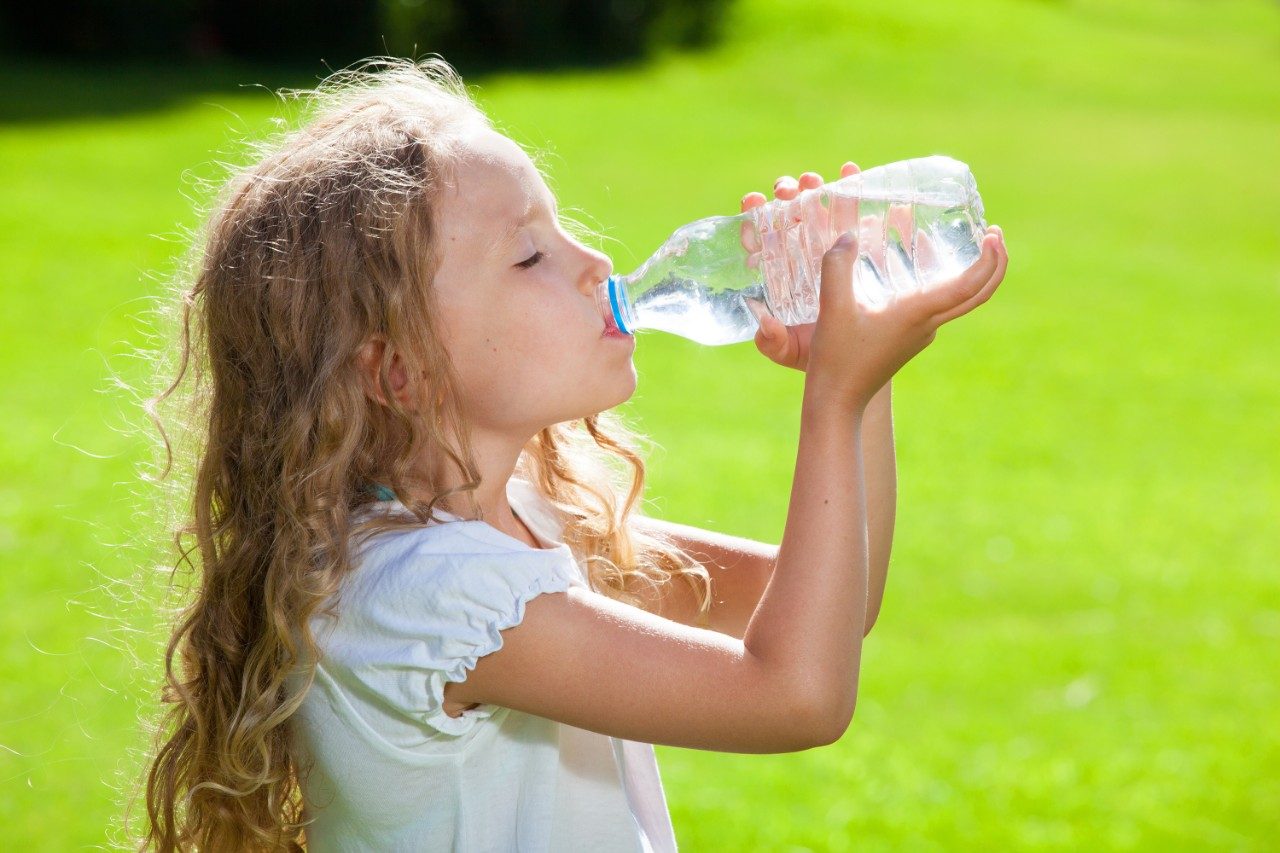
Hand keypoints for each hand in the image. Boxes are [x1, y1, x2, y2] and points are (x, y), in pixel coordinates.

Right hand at [740, 162, 981, 376]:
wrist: (837, 401)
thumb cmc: (837, 358)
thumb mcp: (832, 308)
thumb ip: (837, 268)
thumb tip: (848, 237)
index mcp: (919, 316)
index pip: (970, 287)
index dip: (989, 260)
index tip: (993, 235)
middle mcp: (928, 325)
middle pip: (978, 294)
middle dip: (994, 263)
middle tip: (994, 233)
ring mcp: (921, 334)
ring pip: (959, 300)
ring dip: (970, 271)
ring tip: (962, 241)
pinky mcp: (909, 339)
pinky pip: (937, 306)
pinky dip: (943, 283)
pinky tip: (920, 269)